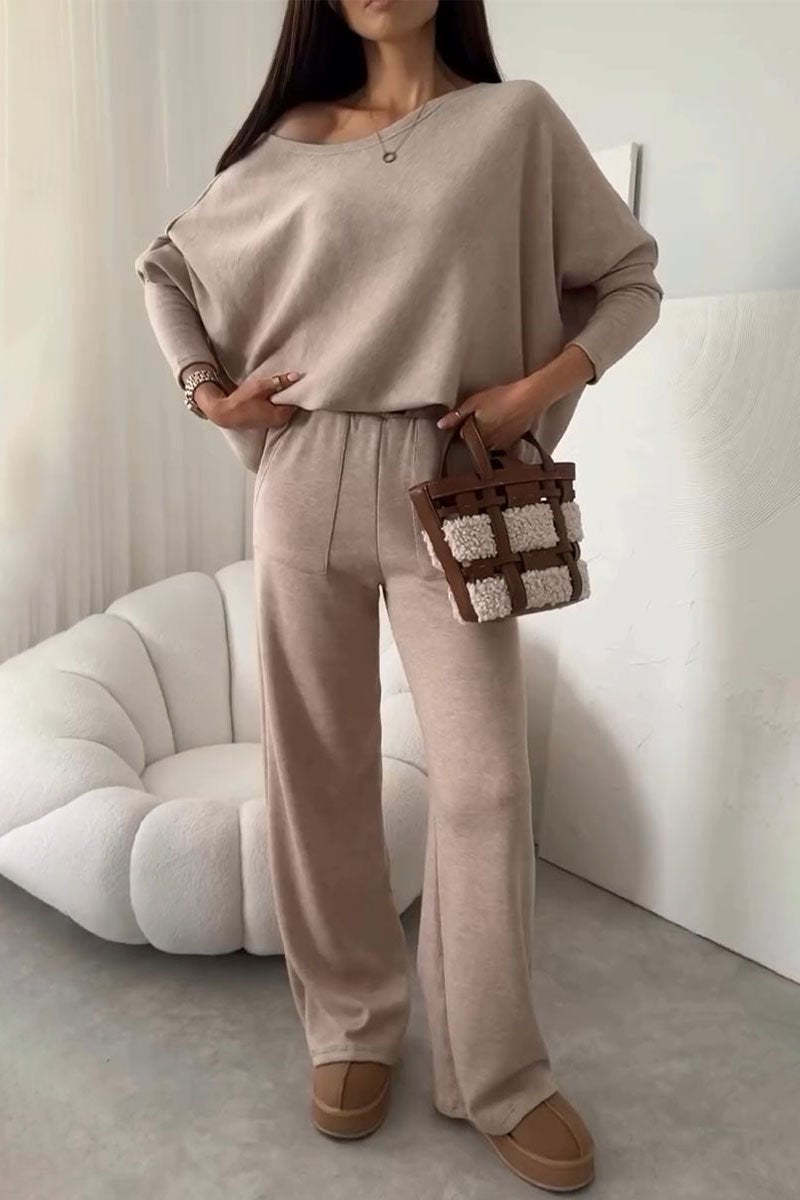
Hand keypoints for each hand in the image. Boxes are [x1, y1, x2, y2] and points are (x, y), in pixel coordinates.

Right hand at [198, 368, 304, 429]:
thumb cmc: (241, 401)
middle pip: (291, 403)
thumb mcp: (261, 387)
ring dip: (281, 396)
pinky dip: (275, 401)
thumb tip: (296, 376)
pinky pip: (277, 409)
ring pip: (284, 406)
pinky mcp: (268, 421)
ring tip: (275, 386)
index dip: (296, 388)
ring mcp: (274, 423)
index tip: (294, 378)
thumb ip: (280, 381)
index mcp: (282, 415)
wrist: (226, 414)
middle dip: (289, 392)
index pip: (296, 400)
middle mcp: (280, 422)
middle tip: (285, 379)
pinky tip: (269, 394)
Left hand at [435, 376, 550, 450]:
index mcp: (475, 435)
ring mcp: (501, 445)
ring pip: (488, 444)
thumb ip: (456, 416)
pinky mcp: (513, 443)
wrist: (529, 398)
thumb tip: (440, 425)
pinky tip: (505, 424)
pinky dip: (501, 436)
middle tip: (484, 415)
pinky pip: (501, 444)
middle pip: (475, 442)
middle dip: (476, 432)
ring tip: (495, 419)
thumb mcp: (474, 402)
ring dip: (489, 435)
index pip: (462, 436)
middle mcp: (487, 444)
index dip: (464, 425)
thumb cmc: (502, 397)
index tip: (469, 417)